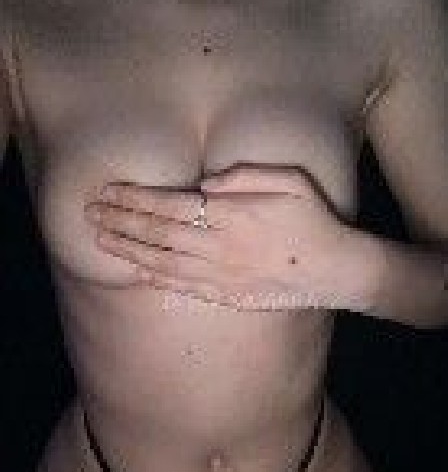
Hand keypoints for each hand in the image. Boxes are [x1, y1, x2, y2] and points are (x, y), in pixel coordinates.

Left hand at [84, 163, 354, 309]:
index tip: (108, 192)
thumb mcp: (289, 181)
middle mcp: (219, 247)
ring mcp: (221, 275)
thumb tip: (205, 183)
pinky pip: (182, 287)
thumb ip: (244, 176)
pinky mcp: (227, 295)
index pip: (169, 205)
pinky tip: (135, 271)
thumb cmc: (314, 220)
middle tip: (89, 213)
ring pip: (161, 263)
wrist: (335, 270)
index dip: (134, 199)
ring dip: (127, 251)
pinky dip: (154, 279)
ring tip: (100, 240)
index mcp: (231, 215)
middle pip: (157, 234)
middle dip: (119, 222)